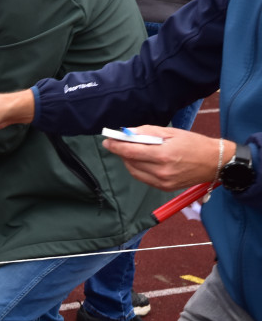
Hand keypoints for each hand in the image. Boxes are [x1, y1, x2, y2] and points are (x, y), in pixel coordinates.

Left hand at [102, 127, 227, 191]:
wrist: (214, 162)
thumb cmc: (194, 143)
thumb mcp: (171, 133)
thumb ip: (147, 132)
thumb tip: (128, 133)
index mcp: (163, 155)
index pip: (131, 152)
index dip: (116, 146)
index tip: (107, 141)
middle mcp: (162, 171)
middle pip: (130, 162)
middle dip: (122, 152)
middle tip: (118, 143)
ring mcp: (163, 182)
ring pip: (134, 171)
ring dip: (128, 161)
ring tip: (131, 151)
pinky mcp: (165, 188)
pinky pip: (143, 178)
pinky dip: (138, 169)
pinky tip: (141, 161)